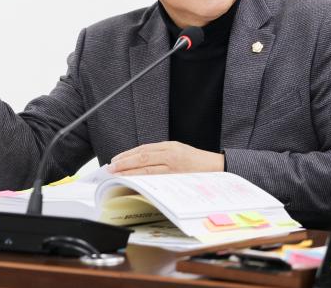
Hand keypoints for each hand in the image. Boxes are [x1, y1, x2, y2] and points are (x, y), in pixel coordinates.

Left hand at [108, 141, 223, 175]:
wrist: (220, 169)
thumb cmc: (199, 164)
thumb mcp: (180, 152)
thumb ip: (162, 156)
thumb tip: (140, 163)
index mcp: (170, 147)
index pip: (143, 150)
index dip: (127, 155)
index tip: (115, 160)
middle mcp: (171, 154)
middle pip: (142, 157)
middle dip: (124, 163)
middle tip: (110, 168)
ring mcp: (175, 167)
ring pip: (147, 169)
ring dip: (129, 173)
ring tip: (117, 176)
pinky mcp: (178, 178)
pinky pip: (157, 180)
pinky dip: (143, 182)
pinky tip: (134, 184)